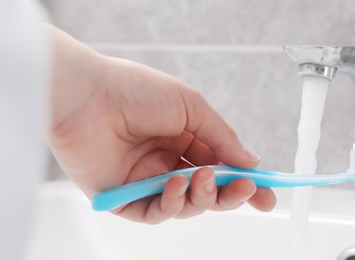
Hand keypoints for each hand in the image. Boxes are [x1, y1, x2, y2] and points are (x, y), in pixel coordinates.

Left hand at [46, 26, 275, 223]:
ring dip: (201, 196)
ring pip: (185, 205)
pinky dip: (171, 204)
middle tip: (248, 191)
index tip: (268, 193)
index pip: (220, 167)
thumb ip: (222, 137)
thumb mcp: (191, 107)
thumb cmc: (133, 90)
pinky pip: (154, 213)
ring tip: (201, 178)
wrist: (86, 96)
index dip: (244, 182)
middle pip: (207, 192)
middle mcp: (164, 161)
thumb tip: (251, 161)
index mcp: (181, 137)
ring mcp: (144, 181)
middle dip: (231, 195)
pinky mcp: (122, 198)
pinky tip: (175, 185)